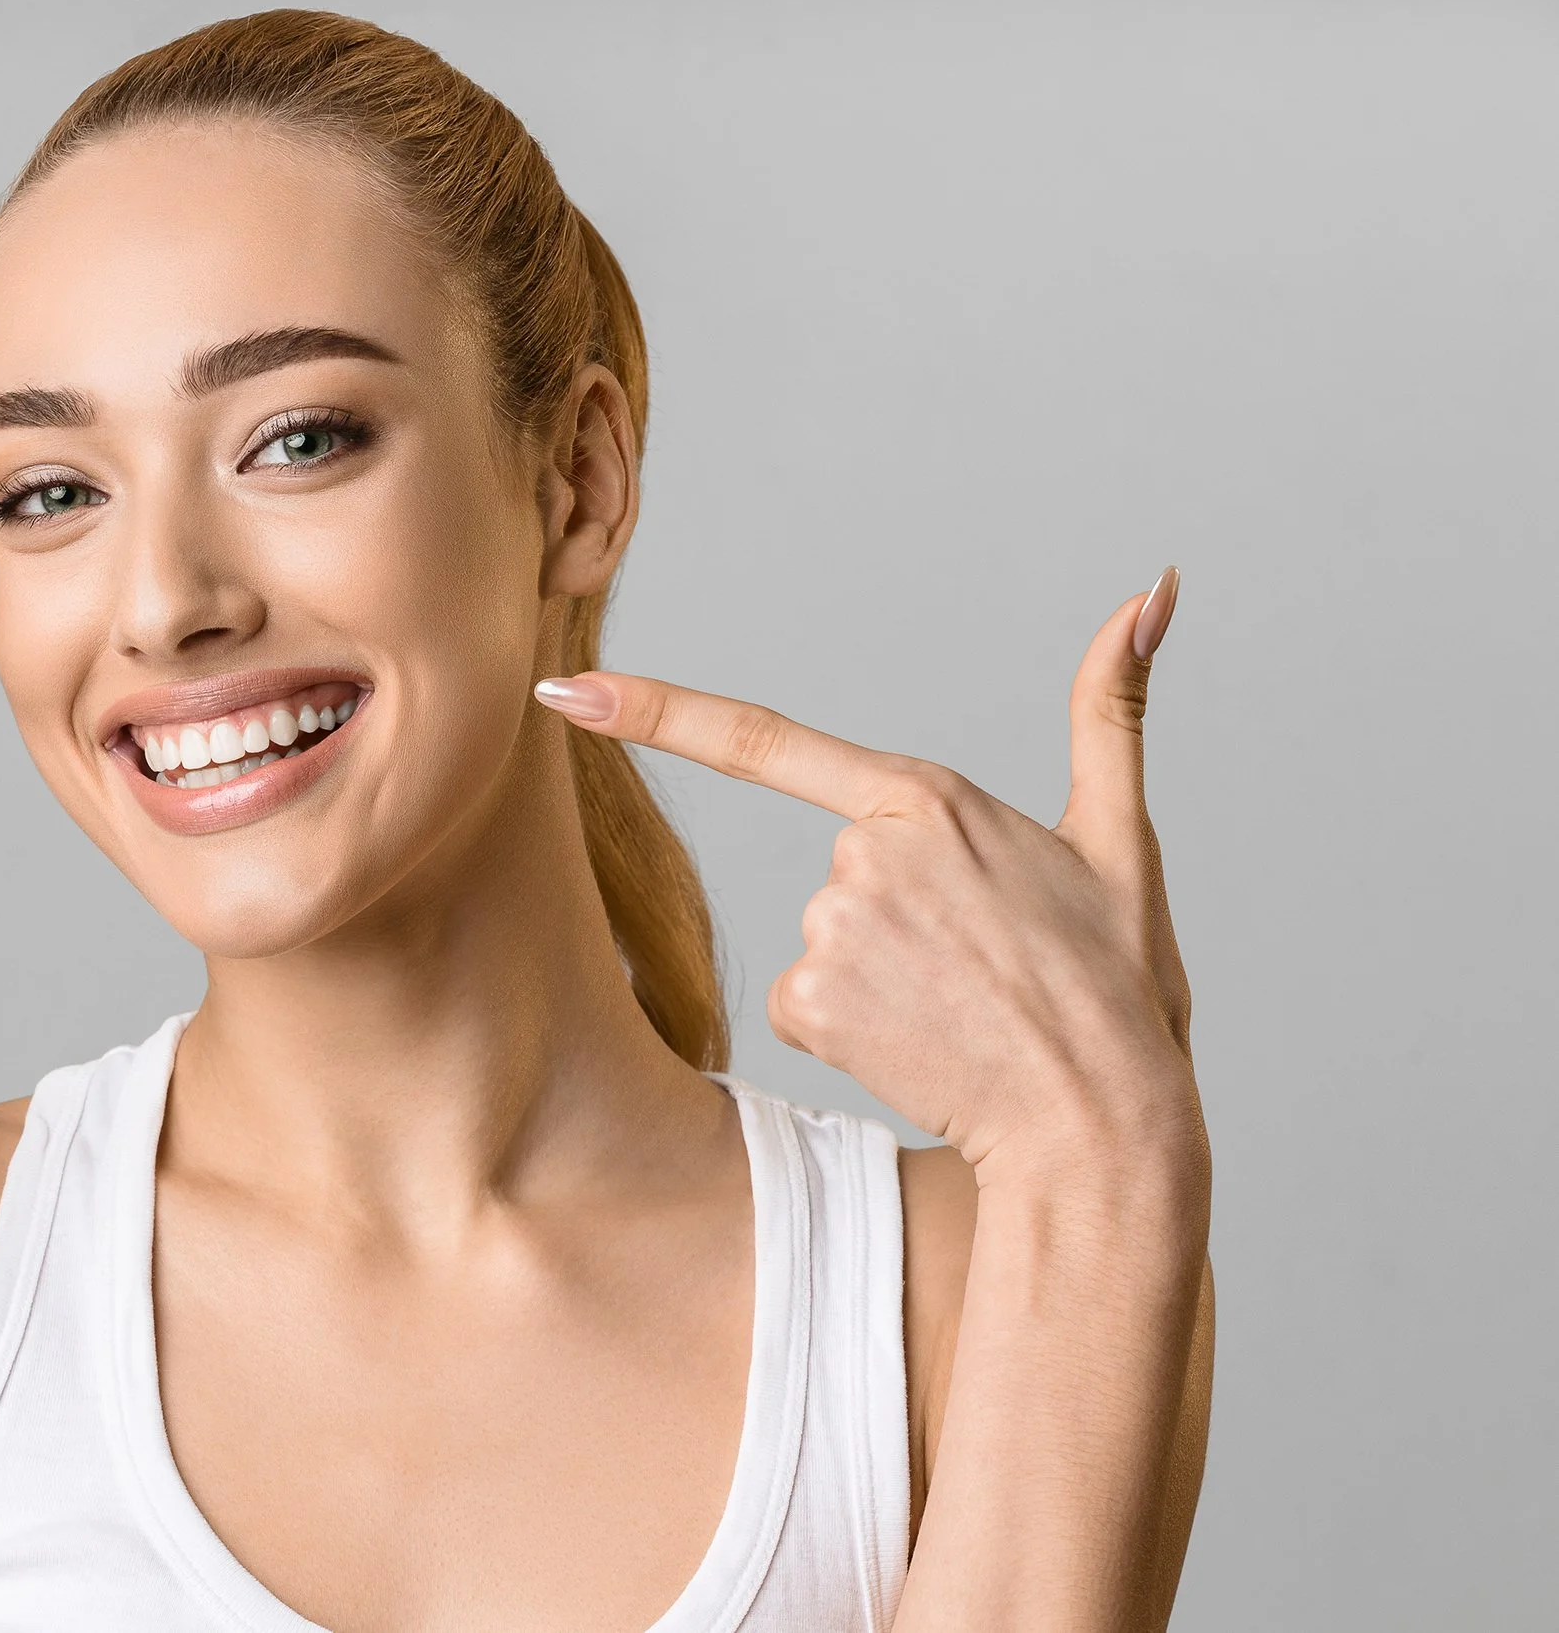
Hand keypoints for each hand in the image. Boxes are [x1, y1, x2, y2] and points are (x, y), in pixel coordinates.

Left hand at [535, 572, 1195, 1181]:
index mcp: (927, 798)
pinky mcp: (807, 1001)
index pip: (764, 738)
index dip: (652, 709)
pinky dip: (856, 1029)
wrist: (1102, 1124)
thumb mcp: (1122, 841)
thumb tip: (1151, 590)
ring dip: (884, 979)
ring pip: (824, 942)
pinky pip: (805, 1004)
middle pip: (841, 874)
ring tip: (963, 1009)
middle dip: (900, 920)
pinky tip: (923, 1045)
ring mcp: (829, 928)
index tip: (563, 689)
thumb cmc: (1116, 991)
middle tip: (984, 968)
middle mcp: (861, 853)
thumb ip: (1113, 711)